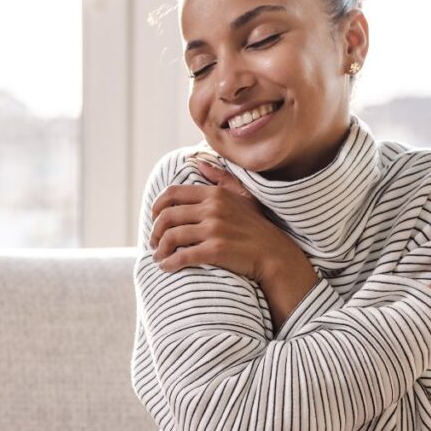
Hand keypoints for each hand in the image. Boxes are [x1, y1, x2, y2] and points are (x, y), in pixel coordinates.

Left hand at [149, 157, 291, 281]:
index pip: (172, 194)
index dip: (157, 207)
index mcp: (215, 194)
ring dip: (160, 249)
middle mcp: (213, 208)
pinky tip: (167, 267)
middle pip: (167, 216)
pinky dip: (170, 263)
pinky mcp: (216, 250)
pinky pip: (183, 256)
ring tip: (159, 257)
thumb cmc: (257, 227)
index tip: (155, 219)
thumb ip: (221, 178)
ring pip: (171, 236)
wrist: (276, 255)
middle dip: (155, 231)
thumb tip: (200, 163)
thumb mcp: (243, 196)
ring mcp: (214, 229)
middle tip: (154, 242)